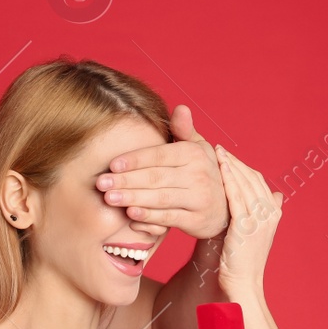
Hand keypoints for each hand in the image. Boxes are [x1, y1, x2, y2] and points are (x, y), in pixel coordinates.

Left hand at [95, 105, 228, 238]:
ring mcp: (199, 198)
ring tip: (109, 198)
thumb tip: (181, 108)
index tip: (111, 165)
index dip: (135, 160)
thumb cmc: (201, 171)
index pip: (160, 155)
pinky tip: (130, 215)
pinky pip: (169, 218)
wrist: (226, 206)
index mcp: (194, 153)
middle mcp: (199, 175)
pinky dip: (149, 217)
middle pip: (156, 177)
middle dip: (126, 180)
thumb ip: (184, 129)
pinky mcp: (197, 220)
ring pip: (160, 198)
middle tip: (101, 183)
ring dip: (133, 198)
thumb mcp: (197, 148)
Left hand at [212, 144, 281, 293]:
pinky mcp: (246, 227)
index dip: (243, 167)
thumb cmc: (242, 261)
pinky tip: (220, 169)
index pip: (259, 182)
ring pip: (246, 185)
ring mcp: (260, 221)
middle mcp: (270, 215)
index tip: (227, 155)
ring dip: (231, 166)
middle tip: (219, 149)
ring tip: (217, 153)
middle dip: (236, 162)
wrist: (242, 284)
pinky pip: (238, 198)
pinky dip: (230, 181)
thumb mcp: (256, 233)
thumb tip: (277, 195)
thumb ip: (262, 213)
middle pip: (253, 179)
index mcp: (273, 213)